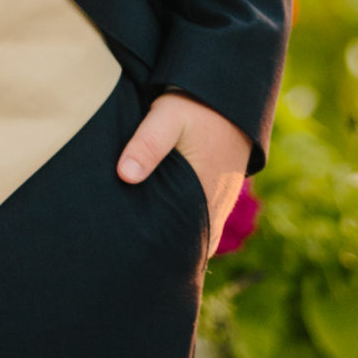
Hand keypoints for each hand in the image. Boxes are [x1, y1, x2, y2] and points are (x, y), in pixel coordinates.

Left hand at [117, 92, 250, 253]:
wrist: (231, 89)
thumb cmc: (196, 104)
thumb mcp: (166, 118)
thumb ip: (147, 145)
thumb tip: (125, 175)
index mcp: (204, 194)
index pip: (187, 244)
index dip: (166, 258)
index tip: (140, 268)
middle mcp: (217, 203)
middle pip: (193, 243)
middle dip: (169, 255)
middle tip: (136, 267)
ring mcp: (222, 198)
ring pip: (200, 233)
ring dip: (181, 242)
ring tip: (149, 255)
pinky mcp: (221, 188)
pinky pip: (205, 219)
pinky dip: (190, 228)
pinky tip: (170, 228)